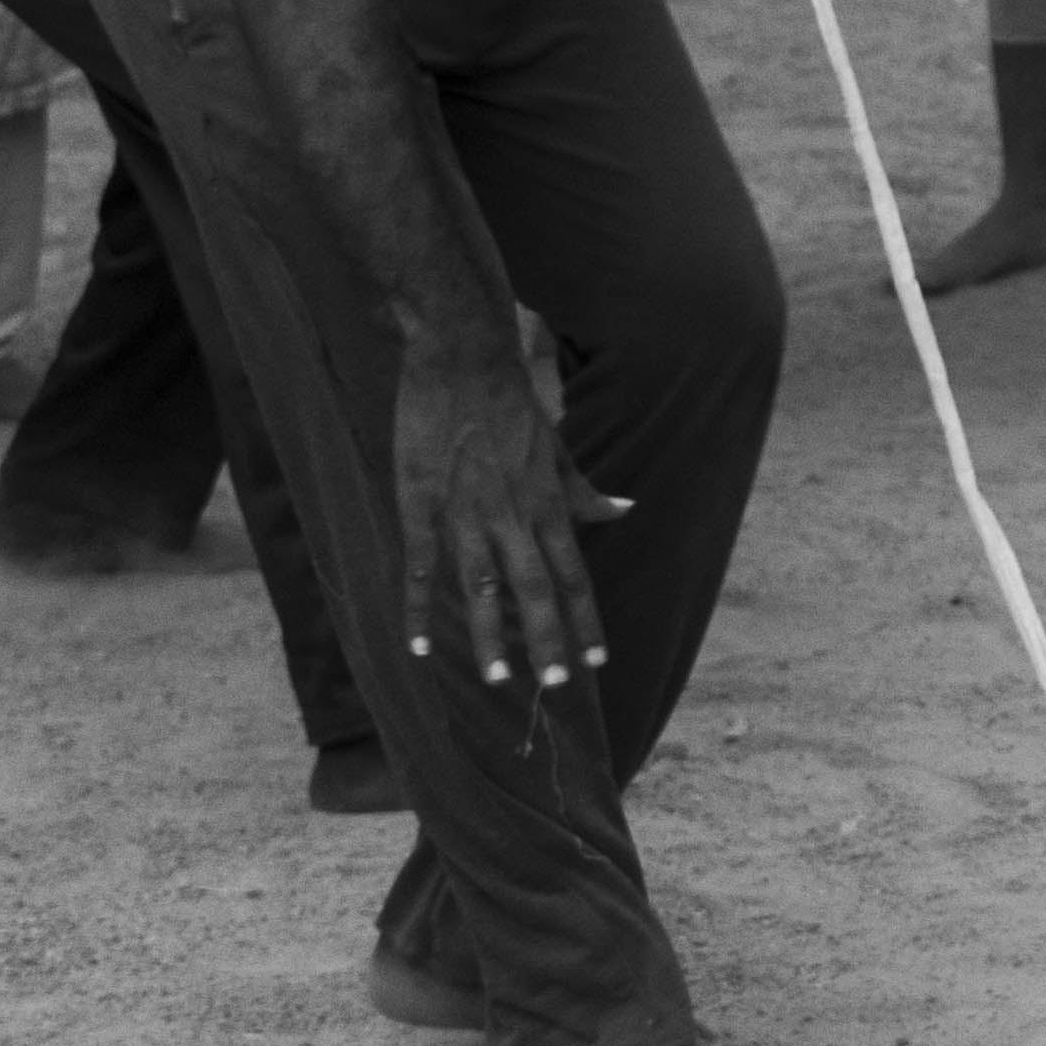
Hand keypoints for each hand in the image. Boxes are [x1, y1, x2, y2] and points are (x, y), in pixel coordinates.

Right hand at [391, 336, 623, 691]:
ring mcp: (466, 513)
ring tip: (498, 679)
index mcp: (548, 505)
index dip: (587, 621)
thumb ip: (586, 491)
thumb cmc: (513, 403)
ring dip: (490, 637)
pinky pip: (420, 568)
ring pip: (482, 588)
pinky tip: (418, 647)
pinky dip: (419, 609)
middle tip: (555, 687)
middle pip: (537, 591)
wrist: (463, 358)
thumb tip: (627, 510)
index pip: (575, 575)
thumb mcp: (559, 449)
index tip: (598, 661)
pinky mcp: (422, 504)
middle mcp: (514, 516)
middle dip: (548, 641)